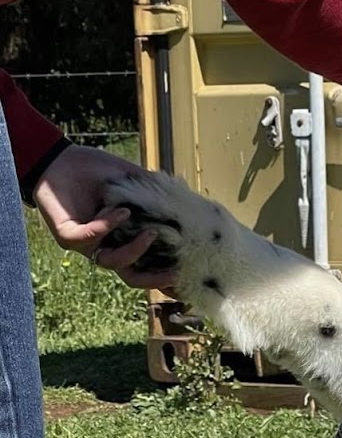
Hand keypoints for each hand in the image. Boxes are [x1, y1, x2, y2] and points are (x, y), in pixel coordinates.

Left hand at [31, 144, 176, 289]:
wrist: (59, 158)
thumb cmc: (95, 170)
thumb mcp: (132, 180)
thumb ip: (154, 194)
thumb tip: (185, 201)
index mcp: (123, 238)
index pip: (147, 265)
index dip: (164, 276)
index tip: (187, 276)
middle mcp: (106, 245)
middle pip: (131, 277)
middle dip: (154, 280)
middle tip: (174, 275)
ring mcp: (87, 244)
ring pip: (112, 263)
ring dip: (135, 251)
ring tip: (151, 232)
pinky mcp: (67, 236)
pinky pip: (89, 239)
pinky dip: (108, 226)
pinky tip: (121, 211)